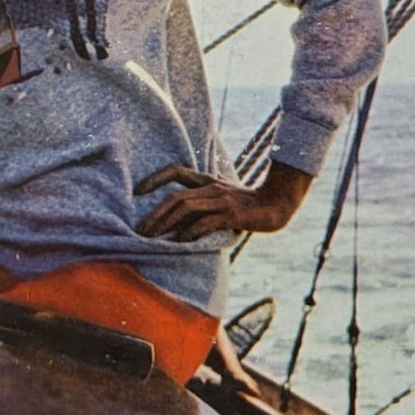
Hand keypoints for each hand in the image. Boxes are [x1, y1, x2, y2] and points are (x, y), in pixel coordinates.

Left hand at [134, 162, 313, 240]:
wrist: (277, 204)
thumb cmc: (247, 206)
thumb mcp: (223, 199)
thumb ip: (204, 206)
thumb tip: (178, 225)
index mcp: (207, 181)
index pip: (176, 171)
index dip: (155, 178)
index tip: (137, 191)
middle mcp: (211, 187)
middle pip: (175, 197)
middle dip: (155, 215)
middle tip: (140, 231)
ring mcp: (221, 200)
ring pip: (186, 207)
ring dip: (166, 224)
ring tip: (152, 239)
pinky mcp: (231, 214)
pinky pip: (204, 223)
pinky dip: (189, 233)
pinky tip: (178, 243)